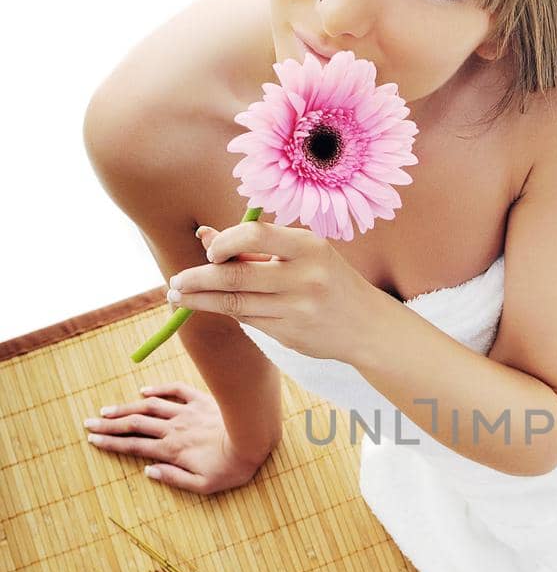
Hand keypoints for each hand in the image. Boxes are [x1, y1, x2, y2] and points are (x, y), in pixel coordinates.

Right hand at [83, 382, 272, 494]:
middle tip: (89, 423)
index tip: (93, 440)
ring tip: (107, 410)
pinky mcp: (201, 400)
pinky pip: (175, 391)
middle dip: (109, 424)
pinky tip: (144, 391)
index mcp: (172, 450)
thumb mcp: (203, 485)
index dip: (111, 443)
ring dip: (126, 407)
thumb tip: (148, 472)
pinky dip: (158, 389)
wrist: (255, 440)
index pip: (134, 446)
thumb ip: (174, 479)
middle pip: (134, 424)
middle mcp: (174, 429)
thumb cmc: (231, 468)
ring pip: (149, 407)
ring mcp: (186, 412)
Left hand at [167, 220, 368, 361]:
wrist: (367, 326)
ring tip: (178, 297)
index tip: (209, 251)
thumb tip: (203, 236)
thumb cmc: (328, 279)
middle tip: (174, 281)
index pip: (255, 235)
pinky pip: (248, 320)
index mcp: (310, 247)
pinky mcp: (290, 335)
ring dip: (200, 300)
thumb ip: (253, 246)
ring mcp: (298, 310)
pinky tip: (215, 306)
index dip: (224, 243)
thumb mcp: (300, 254)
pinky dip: (229, 311)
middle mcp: (305, 278)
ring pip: (236, 304)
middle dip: (197, 279)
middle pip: (236, 275)